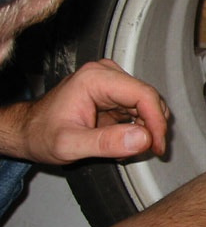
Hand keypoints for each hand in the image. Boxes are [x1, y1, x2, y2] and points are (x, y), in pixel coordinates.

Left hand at [20, 59, 168, 163]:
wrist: (28, 132)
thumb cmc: (41, 135)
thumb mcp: (69, 145)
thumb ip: (106, 143)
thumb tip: (143, 139)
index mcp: (96, 79)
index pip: (143, 95)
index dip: (156, 122)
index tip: (157, 146)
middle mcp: (106, 74)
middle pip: (148, 98)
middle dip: (153, 127)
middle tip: (149, 151)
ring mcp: (111, 82)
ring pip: (147, 104)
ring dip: (147, 128)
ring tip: (131, 149)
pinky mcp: (114, 92)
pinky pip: (139, 108)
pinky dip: (139, 127)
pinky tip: (126, 142)